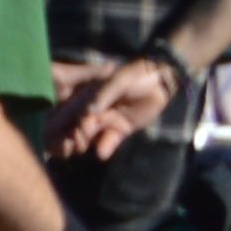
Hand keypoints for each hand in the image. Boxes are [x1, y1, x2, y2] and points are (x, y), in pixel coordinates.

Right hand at [48, 53, 180, 161]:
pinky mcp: (120, 130)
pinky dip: (105, 148)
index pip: (76, 110)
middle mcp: (97, 110)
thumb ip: (103, 95)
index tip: (72, 130)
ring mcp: (108, 121)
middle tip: (76, 144)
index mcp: (91, 96)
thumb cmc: (137, 76)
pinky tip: (102, 154)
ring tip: (82, 149)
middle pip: (82, 125)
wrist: (160, 84)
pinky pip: (110, 140)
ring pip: (94, 134)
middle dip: (77, 135)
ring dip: (87, 143)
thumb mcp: (119, 81)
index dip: (70, 121)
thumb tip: (88, 112)